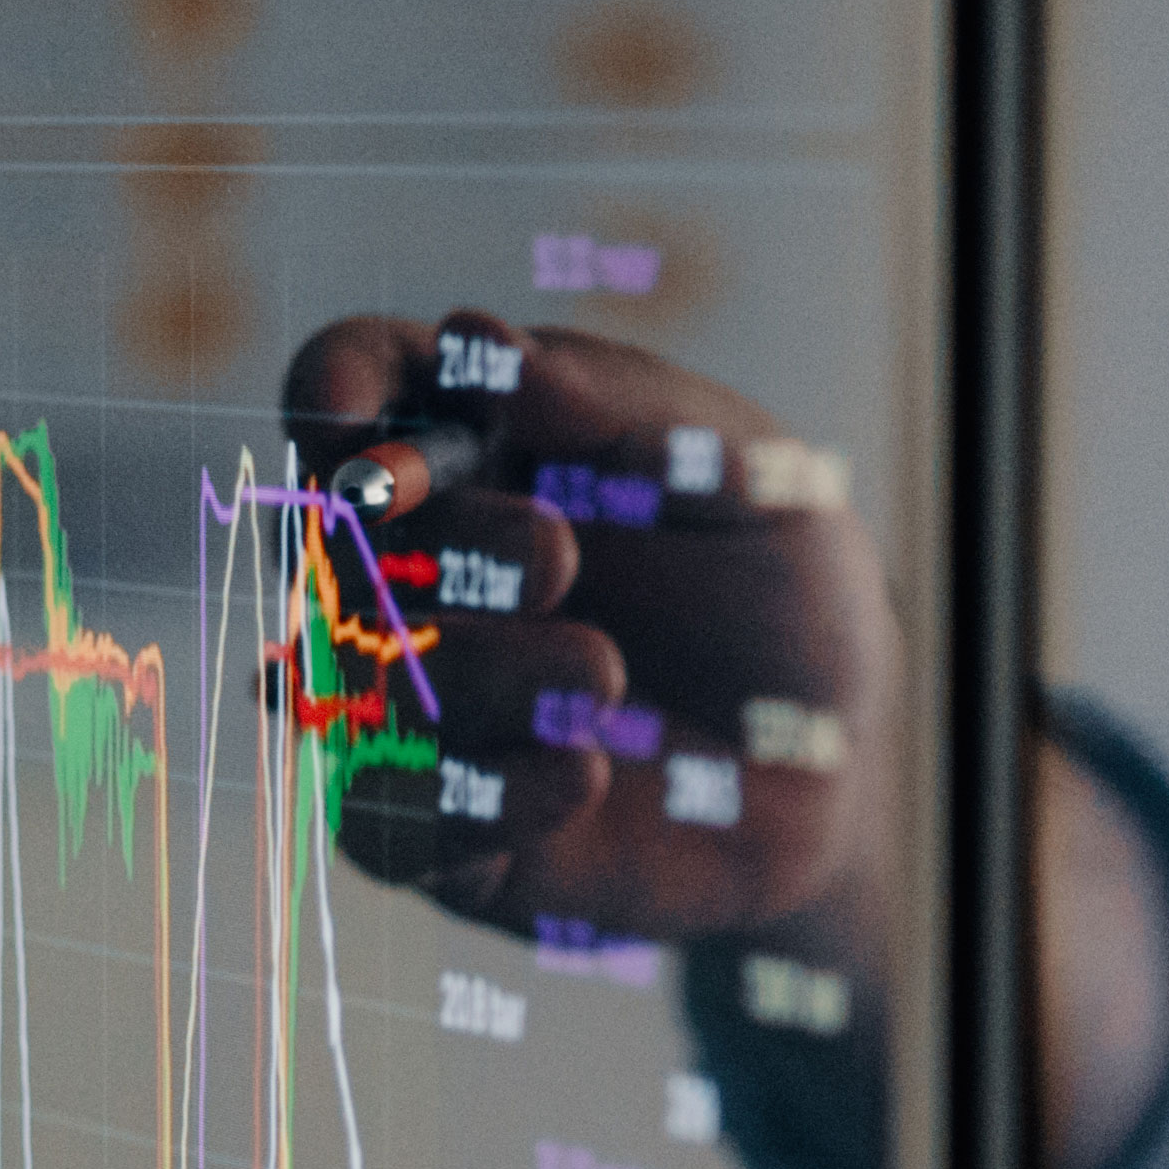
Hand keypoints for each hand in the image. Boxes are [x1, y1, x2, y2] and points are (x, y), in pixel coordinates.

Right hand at [292, 309, 897, 946]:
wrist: (834, 763)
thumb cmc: (778, 591)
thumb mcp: (751, 480)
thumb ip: (627, 409)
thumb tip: (482, 344)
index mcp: (477, 441)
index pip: (356, 382)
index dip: (335, 390)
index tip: (359, 426)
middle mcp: (416, 561)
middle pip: (334, 533)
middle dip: (438, 539)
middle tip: (559, 555)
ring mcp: (412, 693)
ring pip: (351, 679)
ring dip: (472, 669)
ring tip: (604, 674)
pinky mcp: (438, 824)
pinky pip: (386, 820)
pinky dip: (476, 794)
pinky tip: (582, 772)